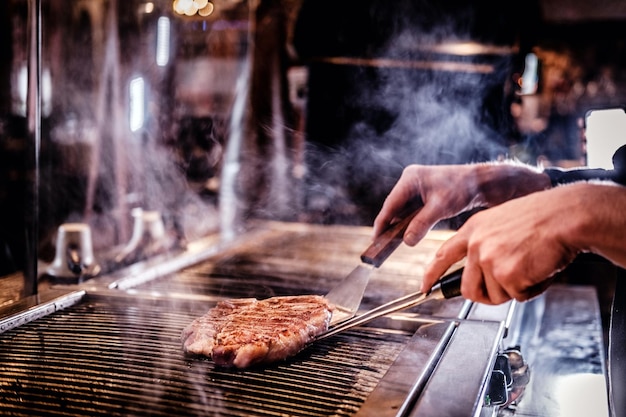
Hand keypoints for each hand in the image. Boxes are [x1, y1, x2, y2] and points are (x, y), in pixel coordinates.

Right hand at [373, 162, 549, 245]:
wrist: (481, 183)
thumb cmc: (463, 189)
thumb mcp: (441, 208)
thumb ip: (421, 224)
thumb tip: (406, 241)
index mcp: (410, 178)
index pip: (390, 204)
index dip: (382, 223)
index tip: (375, 239)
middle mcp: (409, 181)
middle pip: (393, 208)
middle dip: (389, 226)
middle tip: (381, 246)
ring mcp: (415, 187)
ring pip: (402, 211)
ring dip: (399, 226)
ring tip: (391, 244)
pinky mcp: (422, 195)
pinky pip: (411, 211)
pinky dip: (409, 223)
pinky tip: (407, 235)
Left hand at [421, 181, 625, 303]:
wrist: (564, 215)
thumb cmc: (542, 217)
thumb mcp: (501, 222)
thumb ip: (486, 243)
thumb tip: (483, 271)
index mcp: (473, 229)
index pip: (442, 255)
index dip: (431, 275)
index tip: (424, 288)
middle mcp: (476, 245)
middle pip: (469, 288)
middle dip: (487, 295)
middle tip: (507, 287)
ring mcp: (489, 260)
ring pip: (494, 295)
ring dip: (514, 289)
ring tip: (529, 267)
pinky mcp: (506, 275)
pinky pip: (517, 296)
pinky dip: (532, 289)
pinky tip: (539, 269)